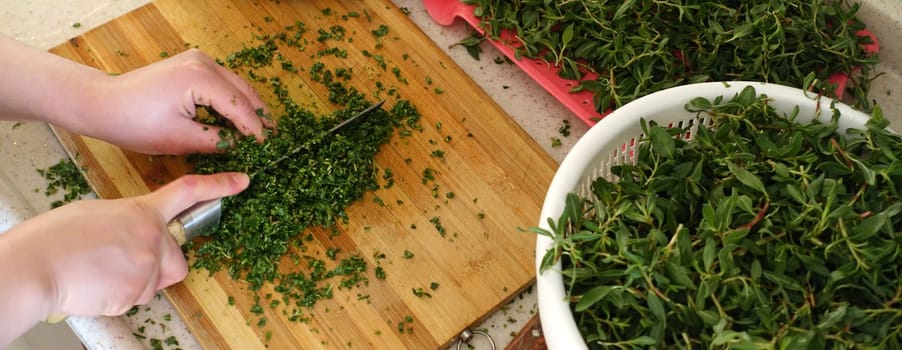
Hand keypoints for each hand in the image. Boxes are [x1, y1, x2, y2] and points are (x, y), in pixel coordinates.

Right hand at [0, 172, 247, 334]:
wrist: (36, 266)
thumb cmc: (56, 237)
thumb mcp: (98, 213)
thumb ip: (129, 221)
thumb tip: (135, 233)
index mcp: (142, 211)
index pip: (188, 193)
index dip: (219, 186)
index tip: (242, 181)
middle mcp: (153, 238)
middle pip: (177, 260)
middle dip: (160, 265)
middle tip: (124, 262)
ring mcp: (148, 267)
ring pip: (156, 283)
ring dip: (136, 282)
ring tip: (100, 273)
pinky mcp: (137, 293)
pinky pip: (137, 299)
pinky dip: (119, 296)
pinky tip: (96, 285)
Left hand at [77, 49, 273, 154]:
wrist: (103, 103)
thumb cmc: (135, 122)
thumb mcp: (180, 138)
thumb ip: (217, 141)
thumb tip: (243, 148)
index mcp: (200, 77)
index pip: (239, 106)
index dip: (255, 129)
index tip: (268, 148)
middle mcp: (203, 62)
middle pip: (243, 91)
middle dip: (259, 115)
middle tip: (275, 138)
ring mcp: (197, 60)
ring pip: (235, 86)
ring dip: (248, 108)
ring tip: (262, 131)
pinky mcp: (191, 65)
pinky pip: (222, 83)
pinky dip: (232, 101)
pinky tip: (239, 119)